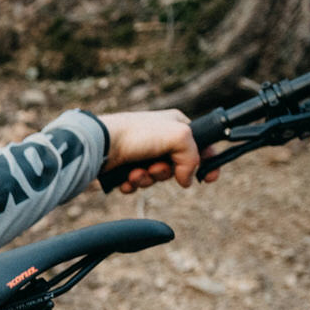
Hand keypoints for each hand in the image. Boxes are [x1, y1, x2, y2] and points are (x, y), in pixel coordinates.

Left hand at [98, 108, 221, 193]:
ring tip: (136, 172)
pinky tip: (126, 178)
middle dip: (166, 172)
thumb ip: (193, 157)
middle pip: (176, 166)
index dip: (206, 162)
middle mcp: (159, 138)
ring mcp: (141, 152)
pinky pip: (137, 183)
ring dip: (148, 179)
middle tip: (155, 167)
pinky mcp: (125, 166)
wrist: (100, 144)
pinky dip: (133, 184)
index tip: (208, 178)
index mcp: (175, 125)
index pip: (200, 144)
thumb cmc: (137, 134)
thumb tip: (187, 179)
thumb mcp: (178, 136)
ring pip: (156, 177)